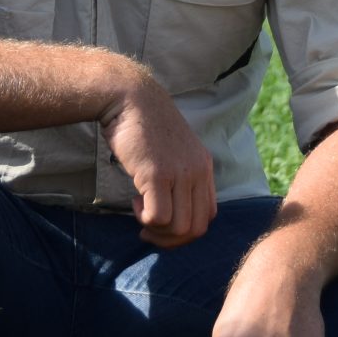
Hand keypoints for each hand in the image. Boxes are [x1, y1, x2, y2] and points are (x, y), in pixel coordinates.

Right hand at [100, 71, 218, 248]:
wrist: (129, 97)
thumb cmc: (144, 125)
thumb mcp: (174, 150)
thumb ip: (180, 175)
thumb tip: (172, 209)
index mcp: (204, 166)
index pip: (209, 215)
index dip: (186, 229)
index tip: (164, 223)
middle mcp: (197, 171)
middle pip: (197, 228)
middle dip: (171, 239)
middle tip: (149, 229)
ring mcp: (179, 173)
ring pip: (179, 227)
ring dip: (157, 230)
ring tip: (141, 211)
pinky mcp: (157, 174)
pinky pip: (158, 217)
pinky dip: (145, 219)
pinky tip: (135, 201)